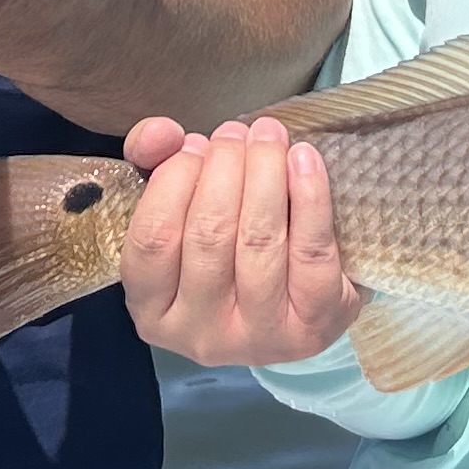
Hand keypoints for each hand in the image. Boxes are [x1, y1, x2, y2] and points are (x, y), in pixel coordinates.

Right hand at [116, 115, 363, 366]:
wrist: (298, 303)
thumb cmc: (227, 251)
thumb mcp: (180, 211)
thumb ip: (155, 164)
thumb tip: (161, 134)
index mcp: (154, 313)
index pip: (153, 238)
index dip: (174, 180)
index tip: (194, 143)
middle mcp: (202, 335)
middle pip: (209, 234)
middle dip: (225, 166)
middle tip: (238, 132)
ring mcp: (260, 337)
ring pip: (259, 240)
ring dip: (265, 172)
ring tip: (269, 135)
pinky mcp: (315, 326)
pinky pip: (311, 253)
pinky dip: (310, 197)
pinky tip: (304, 160)